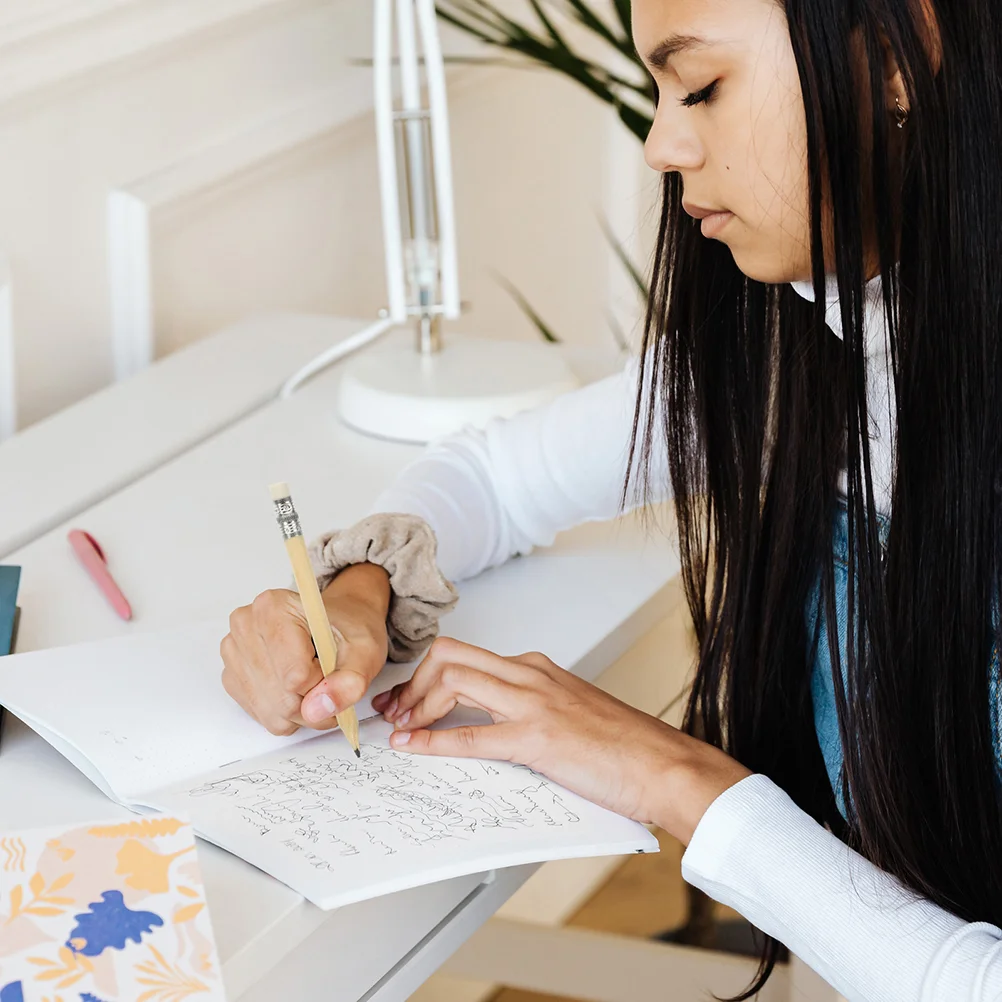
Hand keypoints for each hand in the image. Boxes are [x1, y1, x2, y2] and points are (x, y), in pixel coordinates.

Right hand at [221, 563, 389, 735]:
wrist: (337, 624)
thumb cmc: (348, 630)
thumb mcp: (364, 652)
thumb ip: (349, 682)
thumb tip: (318, 711)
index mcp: (274, 607)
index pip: (296, 676)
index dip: (323, 682)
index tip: (332, 665)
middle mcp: (246, 625)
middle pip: (282, 699)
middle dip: (314, 701)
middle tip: (330, 679)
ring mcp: (234, 652)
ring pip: (272, 712)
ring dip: (302, 711)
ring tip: (316, 682)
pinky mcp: (232, 676)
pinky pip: (263, 716)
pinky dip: (287, 713)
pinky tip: (297, 688)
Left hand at [371, 637, 751, 842]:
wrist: (664, 764)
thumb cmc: (623, 746)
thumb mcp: (567, 713)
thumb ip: (529, 710)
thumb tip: (488, 726)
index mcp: (537, 668)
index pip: (465, 654)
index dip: (425, 675)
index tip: (406, 699)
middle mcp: (531, 674)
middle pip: (449, 656)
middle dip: (412, 683)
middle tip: (395, 713)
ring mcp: (534, 702)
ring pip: (454, 680)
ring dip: (416, 705)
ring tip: (400, 730)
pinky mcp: (538, 737)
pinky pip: (471, 735)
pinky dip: (433, 741)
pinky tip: (413, 748)